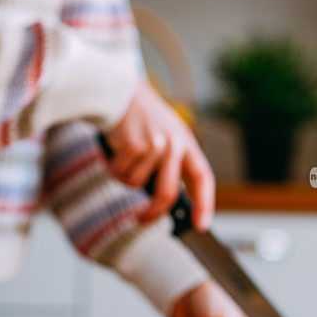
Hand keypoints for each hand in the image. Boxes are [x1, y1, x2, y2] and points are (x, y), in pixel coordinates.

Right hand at [106, 80, 213, 229]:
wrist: (119, 91)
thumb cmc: (143, 119)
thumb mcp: (167, 134)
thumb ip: (172, 163)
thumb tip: (167, 201)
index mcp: (187, 143)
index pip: (202, 177)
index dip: (204, 203)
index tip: (201, 225)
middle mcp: (174, 144)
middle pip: (166, 193)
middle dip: (152, 213)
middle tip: (141, 220)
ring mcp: (154, 145)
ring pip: (135, 184)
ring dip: (124, 177)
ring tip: (124, 155)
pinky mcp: (133, 146)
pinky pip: (119, 174)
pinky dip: (112, 168)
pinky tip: (114, 148)